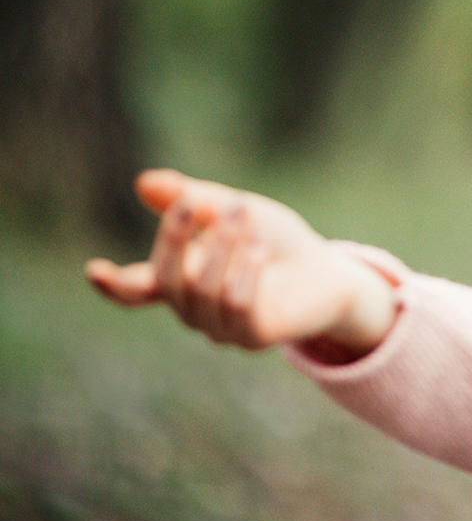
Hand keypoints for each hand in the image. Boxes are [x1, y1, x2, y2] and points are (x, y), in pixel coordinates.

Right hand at [86, 169, 396, 357]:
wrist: (329, 271)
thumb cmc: (275, 240)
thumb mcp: (233, 209)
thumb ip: (191, 199)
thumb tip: (144, 183)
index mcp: (179, 280)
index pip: (135, 290)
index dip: (112, 284)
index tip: (94, 268)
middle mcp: (192, 310)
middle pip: (167, 280)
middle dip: (177, 239)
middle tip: (197, 203)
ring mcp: (219, 329)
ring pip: (201, 291)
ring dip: (222, 248)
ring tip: (244, 215)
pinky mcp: (252, 337)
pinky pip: (238, 308)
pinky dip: (246, 273)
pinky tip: (261, 249)